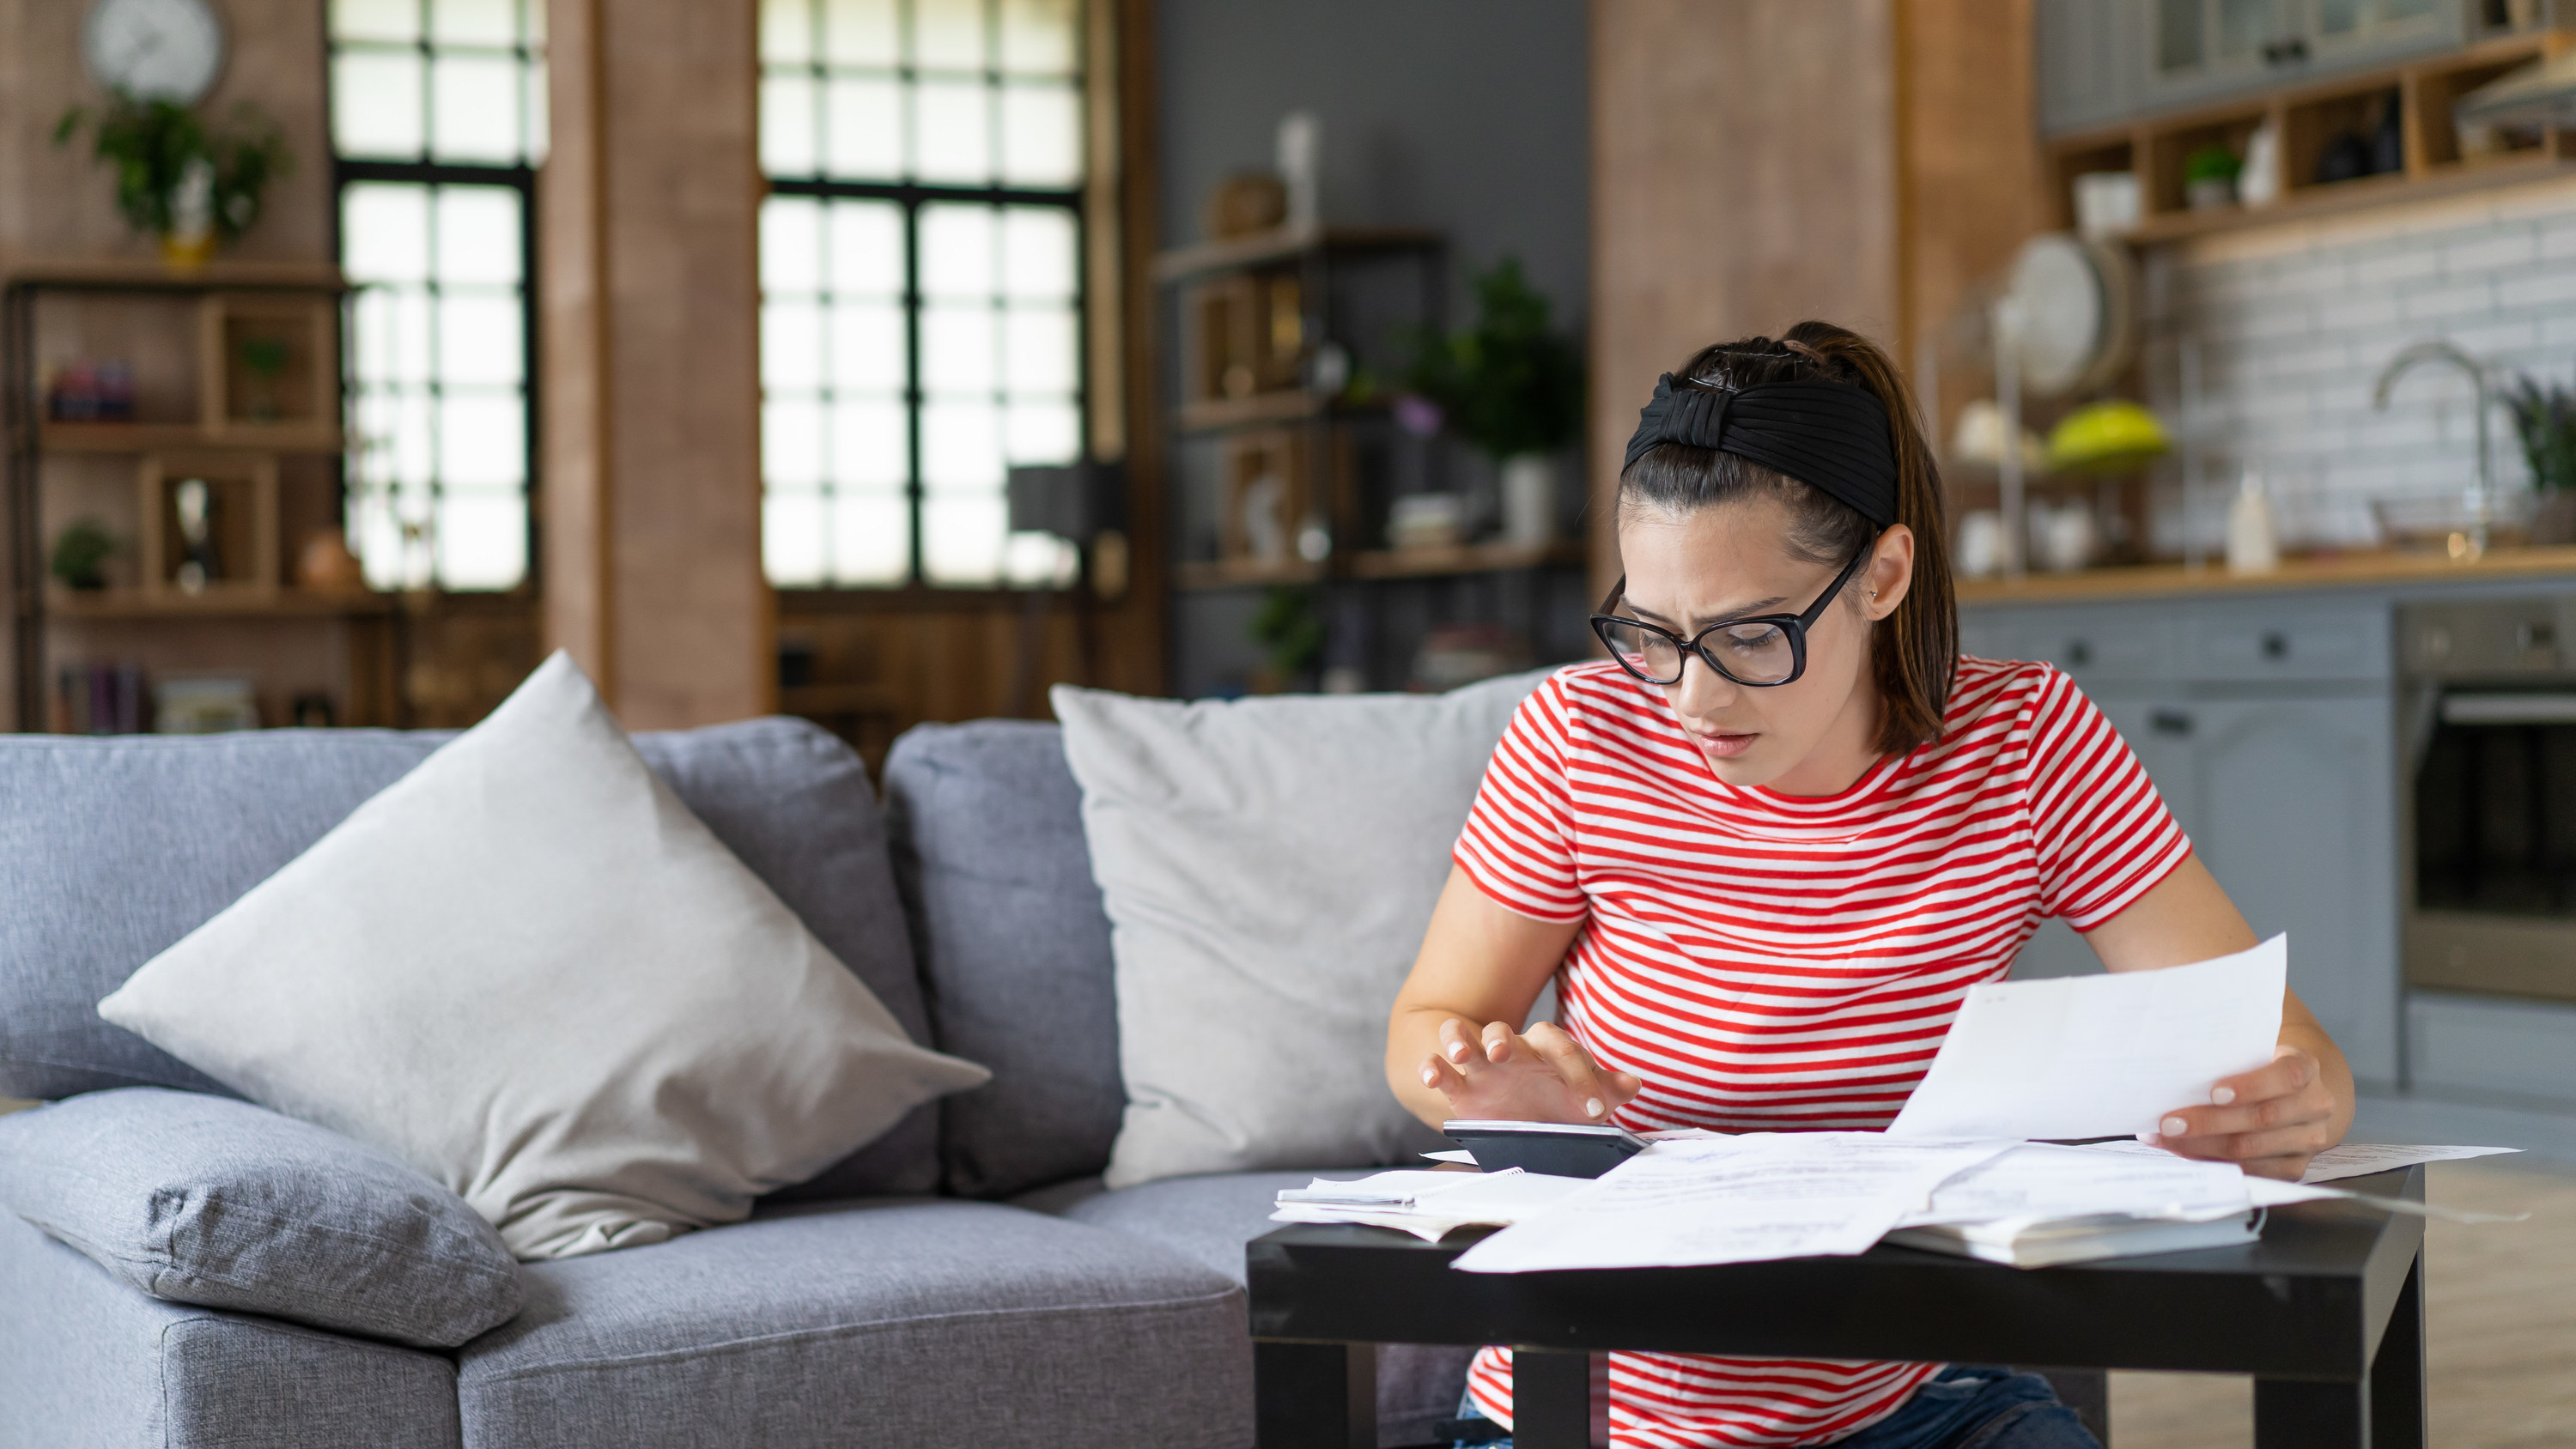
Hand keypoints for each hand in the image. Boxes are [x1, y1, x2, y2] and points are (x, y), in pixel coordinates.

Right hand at [1416, 1017, 1642, 1125]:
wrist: (1530, 1118)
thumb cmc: (1559, 1100)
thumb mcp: (1587, 1099)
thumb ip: (1608, 1089)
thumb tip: (1632, 1083)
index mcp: (1546, 1050)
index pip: (1560, 1048)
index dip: (1579, 1074)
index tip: (1592, 1109)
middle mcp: (1511, 1051)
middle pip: (1502, 1030)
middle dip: (1500, 1039)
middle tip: (1502, 1053)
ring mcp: (1482, 1067)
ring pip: (1463, 1037)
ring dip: (1458, 1040)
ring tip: (1460, 1054)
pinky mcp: (1461, 1087)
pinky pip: (1441, 1068)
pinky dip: (1432, 1067)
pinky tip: (1432, 1075)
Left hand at [2144, 1045, 2336, 1179]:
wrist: (2294, 1094)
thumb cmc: (2260, 1068)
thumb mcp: (2252, 1054)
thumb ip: (2228, 1060)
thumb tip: (2175, 1073)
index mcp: (2306, 1067)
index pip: (2284, 1076)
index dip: (2250, 1086)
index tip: (2213, 1092)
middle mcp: (2315, 1104)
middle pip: (2261, 1118)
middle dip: (2209, 1122)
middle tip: (2169, 1123)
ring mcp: (2309, 1139)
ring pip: (2252, 1148)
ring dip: (2203, 1146)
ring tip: (2168, 1139)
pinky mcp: (2296, 1166)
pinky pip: (2252, 1170)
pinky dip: (2214, 1162)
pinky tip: (2186, 1152)